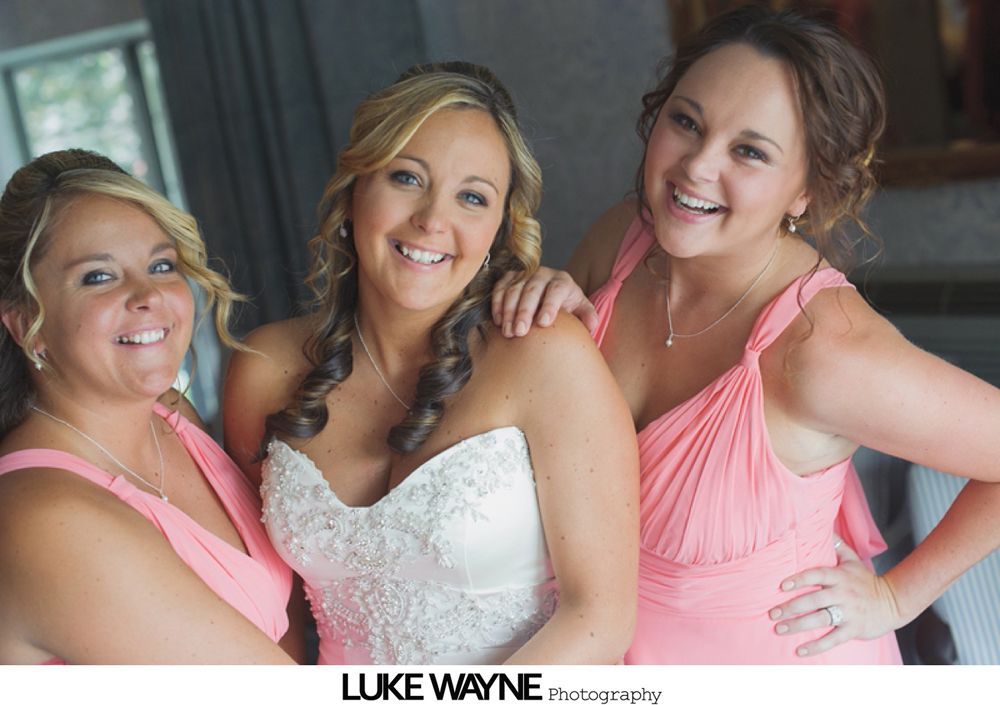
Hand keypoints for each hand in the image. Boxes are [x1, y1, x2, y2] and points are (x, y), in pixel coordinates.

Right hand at [490, 268, 597, 337]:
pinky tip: (499, 321)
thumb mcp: (580, 309)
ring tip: (508, 332)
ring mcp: (524, 274)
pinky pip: (500, 288)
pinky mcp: (509, 277)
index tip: (543, 323)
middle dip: (524, 311)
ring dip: (509, 311)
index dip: (550, 305)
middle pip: (532, 290)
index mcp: (562, 280)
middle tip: (520, 332)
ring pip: (514, 290)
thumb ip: (588, 316)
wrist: (550, 295)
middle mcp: (543, 274)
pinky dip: (497, 304)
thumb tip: (592, 326)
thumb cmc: (566, 305)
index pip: (556, 289)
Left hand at [768, 538, 902, 656]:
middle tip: (772, 612)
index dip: (799, 580)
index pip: (816, 576)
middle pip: (813, 600)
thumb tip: (824, 527)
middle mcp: (843, 594)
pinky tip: (799, 650)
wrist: (893, 602)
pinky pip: (832, 639)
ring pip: (820, 620)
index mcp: (840, 577)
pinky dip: (816, 646)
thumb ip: (837, 546)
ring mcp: (848, 613)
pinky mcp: (853, 629)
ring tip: (779, 629)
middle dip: (791, 607)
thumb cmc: (867, 581)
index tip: (782, 585)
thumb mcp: (853, 561)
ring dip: (798, 626)